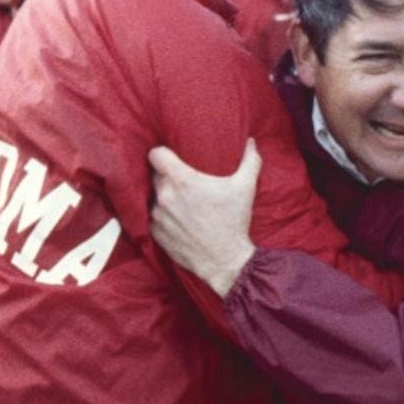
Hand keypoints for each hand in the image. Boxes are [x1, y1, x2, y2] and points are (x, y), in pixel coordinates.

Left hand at [148, 139, 261, 297]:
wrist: (225, 261)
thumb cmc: (234, 222)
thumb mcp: (245, 188)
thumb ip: (249, 161)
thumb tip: (251, 142)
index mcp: (182, 181)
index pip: (155, 155)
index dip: (161, 153)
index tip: (170, 156)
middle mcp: (165, 196)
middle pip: (155, 175)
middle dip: (166, 176)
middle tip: (182, 182)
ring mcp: (157, 216)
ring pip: (153, 197)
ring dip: (163, 197)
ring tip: (181, 202)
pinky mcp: (155, 233)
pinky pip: (152, 217)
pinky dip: (162, 216)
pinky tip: (177, 219)